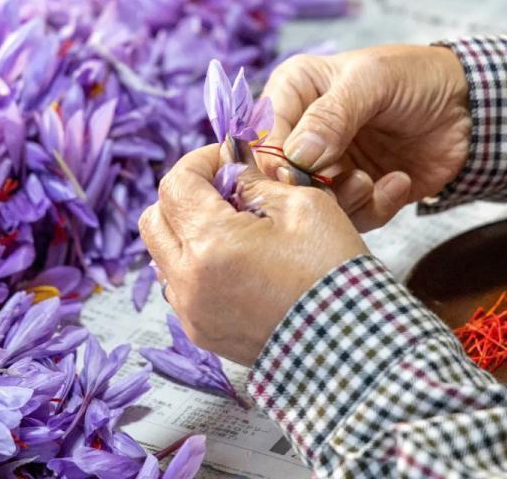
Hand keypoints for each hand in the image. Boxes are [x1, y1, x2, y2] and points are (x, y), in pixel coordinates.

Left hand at [139, 144, 401, 365]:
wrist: (351, 347)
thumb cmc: (333, 274)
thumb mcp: (302, 206)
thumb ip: (256, 181)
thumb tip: (234, 167)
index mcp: (210, 243)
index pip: (176, 183)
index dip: (201, 161)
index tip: (228, 159)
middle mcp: (188, 280)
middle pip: (155, 218)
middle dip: (185, 194)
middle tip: (225, 189)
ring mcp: (191, 312)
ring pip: (161, 254)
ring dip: (186, 231)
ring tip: (233, 227)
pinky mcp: (201, 332)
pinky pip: (179, 286)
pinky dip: (195, 265)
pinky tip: (236, 260)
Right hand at [259, 46, 469, 230]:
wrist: (472, 107)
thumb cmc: (417, 77)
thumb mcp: (372, 81)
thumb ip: (331, 116)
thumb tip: (295, 156)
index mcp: (294, 92)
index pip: (261, 132)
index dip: (273, 158)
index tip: (293, 173)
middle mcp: (304, 132)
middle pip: (283, 177)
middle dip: (312, 187)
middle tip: (342, 182)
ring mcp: (331, 165)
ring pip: (315, 203)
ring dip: (345, 200)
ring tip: (371, 181)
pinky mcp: (359, 193)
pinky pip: (353, 216)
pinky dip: (376, 206)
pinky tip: (398, 182)